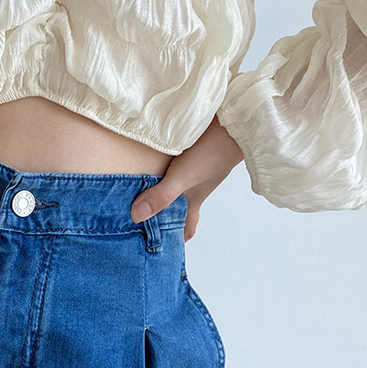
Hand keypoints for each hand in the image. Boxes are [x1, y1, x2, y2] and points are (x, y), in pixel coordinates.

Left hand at [130, 115, 243, 240]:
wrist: (234, 118)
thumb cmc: (214, 152)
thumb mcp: (185, 177)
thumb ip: (162, 196)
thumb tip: (135, 217)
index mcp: (194, 198)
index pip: (187, 226)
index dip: (177, 239)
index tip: (163, 249)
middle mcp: (193, 185)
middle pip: (176, 205)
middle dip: (160, 214)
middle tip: (136, 220)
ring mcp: (193, 166)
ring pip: (172, 183)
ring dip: (157, 187)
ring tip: (132, 190)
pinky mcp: (189, 148)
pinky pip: (171, 162)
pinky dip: (159, 166)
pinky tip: (144, 160)